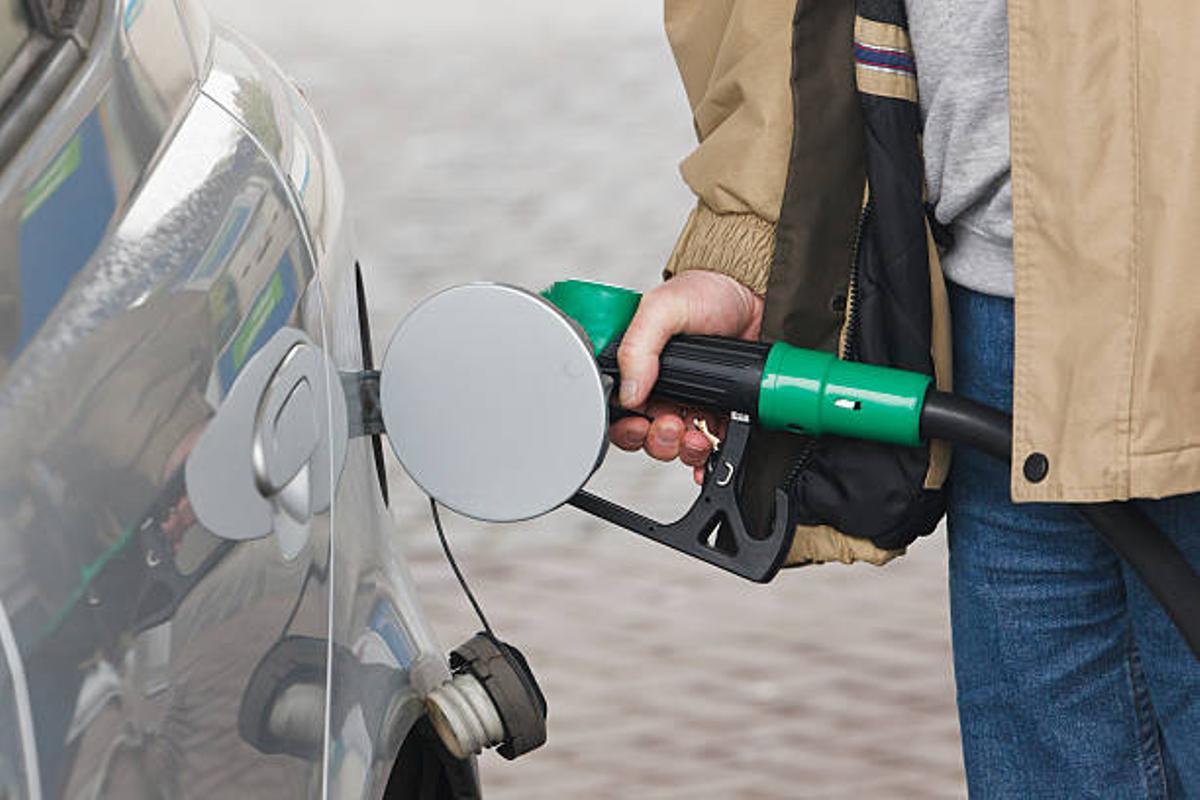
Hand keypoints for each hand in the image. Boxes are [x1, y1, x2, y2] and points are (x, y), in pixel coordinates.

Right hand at [609, 270, 763, 482]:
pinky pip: (708, 449)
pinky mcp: (720, 414)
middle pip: (645, 436)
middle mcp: (661, 389)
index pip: (619, 411)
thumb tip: (628, 390)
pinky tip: (710, 452)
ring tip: (696, 433)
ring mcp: (691, 403)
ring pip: (675, 446)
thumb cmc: (709, 292)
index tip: (640, 423)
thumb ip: (638, 345)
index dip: (625, 426)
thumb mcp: (663, 308)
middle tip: (672, 422)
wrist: (758, 296)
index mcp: (639, 367)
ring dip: (682, 448)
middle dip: (657, 439)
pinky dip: (706, 459)